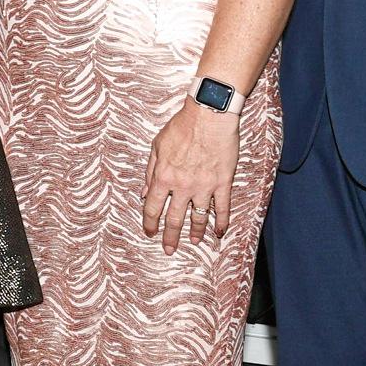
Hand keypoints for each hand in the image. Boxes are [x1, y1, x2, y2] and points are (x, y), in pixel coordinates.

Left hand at [143, 101, 237, 252]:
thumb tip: (143, 192)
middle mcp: (182, 186)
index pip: (152, 207)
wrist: (209, 115)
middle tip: (169, 249)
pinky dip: (221, 222)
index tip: (149, 232)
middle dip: (170, 236)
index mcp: (163, 176)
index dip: (150, 223)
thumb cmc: (182, 127)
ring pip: (198, 217)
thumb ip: (150, 171)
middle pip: (174, 218)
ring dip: (196, 232)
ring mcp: (204, 186)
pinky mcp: (222, 183)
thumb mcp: (157, 146)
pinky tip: (219, 232)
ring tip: (194, 242)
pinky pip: (222, 208)